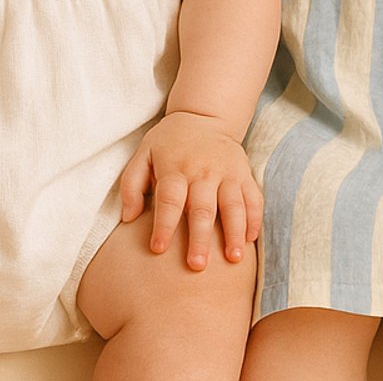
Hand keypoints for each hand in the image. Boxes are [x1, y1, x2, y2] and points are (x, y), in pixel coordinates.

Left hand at [118, 110, 260, 271]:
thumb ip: (131, 185)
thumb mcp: (143, 154)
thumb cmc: (168, 143)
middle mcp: (203, 171)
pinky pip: (253, 198)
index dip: (163, 225)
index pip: (169, 200)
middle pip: (202, 209)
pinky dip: (254, 219)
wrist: (203, 115)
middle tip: (196, 266)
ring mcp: (227, 172)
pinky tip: (251, 240)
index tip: (158, 249)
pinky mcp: (245, 173)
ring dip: (233, 233)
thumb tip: (127, 219)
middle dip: (200, 239)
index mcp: (175, 168)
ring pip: (233, 206)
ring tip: (233, 258)